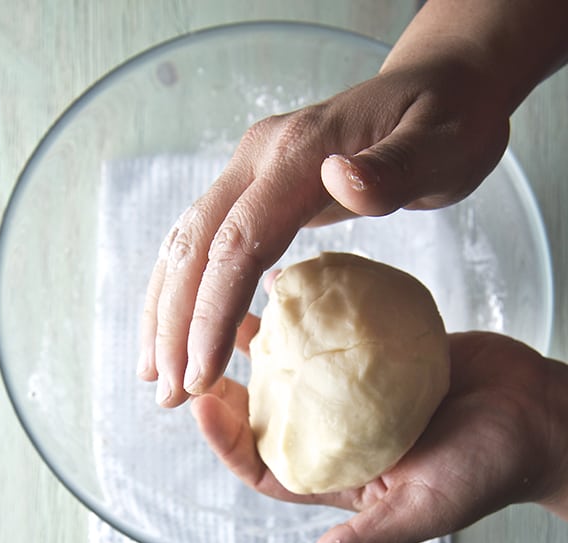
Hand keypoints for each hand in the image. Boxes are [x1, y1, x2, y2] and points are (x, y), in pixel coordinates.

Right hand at [137, 54, 510, 406]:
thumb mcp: (442, 143)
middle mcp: (259, 159)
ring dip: (166, 312)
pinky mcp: (256, 187)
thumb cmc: (449, 122)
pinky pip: (206, 241)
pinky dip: (186, 290)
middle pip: (195, 247)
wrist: (440, 85)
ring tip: (157, 374)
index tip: (201, 376)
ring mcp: (251, 170)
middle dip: (174, 325)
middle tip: (168, 395)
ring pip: (186, 244)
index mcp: (297, 153)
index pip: (237, 243)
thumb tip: (341, 180)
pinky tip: (181, 328)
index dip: (212, 313)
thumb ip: (395, 167)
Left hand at [191, 321, 567, 542]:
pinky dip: (314, 315)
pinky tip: (292, 289)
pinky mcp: (381, 356)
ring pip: (298, 369)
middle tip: (201, 356)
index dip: (227, 440)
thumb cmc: (488, 472)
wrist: (537, 415)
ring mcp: (358, 391)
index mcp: (341, 475)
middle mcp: (341, 433)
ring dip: (264, 346)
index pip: (265, 465)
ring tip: (234, 317)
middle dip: (231, 388)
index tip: (203, 404)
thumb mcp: (422, 512)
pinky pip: (337, 335)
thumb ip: (362, 542)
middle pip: (270, 412)